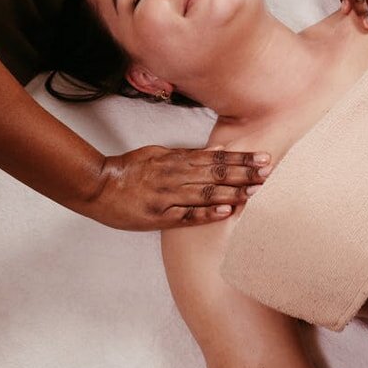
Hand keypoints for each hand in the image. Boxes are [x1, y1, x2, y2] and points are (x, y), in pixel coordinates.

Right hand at [82, 145, 270, 229]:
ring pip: (205, 194)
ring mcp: (167, 197)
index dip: (242, 159)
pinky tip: (226, 211)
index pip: (216, 158)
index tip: (263, 158)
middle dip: (245, 174)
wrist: (97, 186)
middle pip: (216, 174)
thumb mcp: (159, 153)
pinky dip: (208, 213)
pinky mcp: (159, 216)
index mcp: (176, 160)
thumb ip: (187, 154)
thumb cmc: (129, 170)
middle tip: (269, 173)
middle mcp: (175, 176)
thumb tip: (218, 151)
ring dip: (233, 192)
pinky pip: (187, 215)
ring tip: (256, 192)